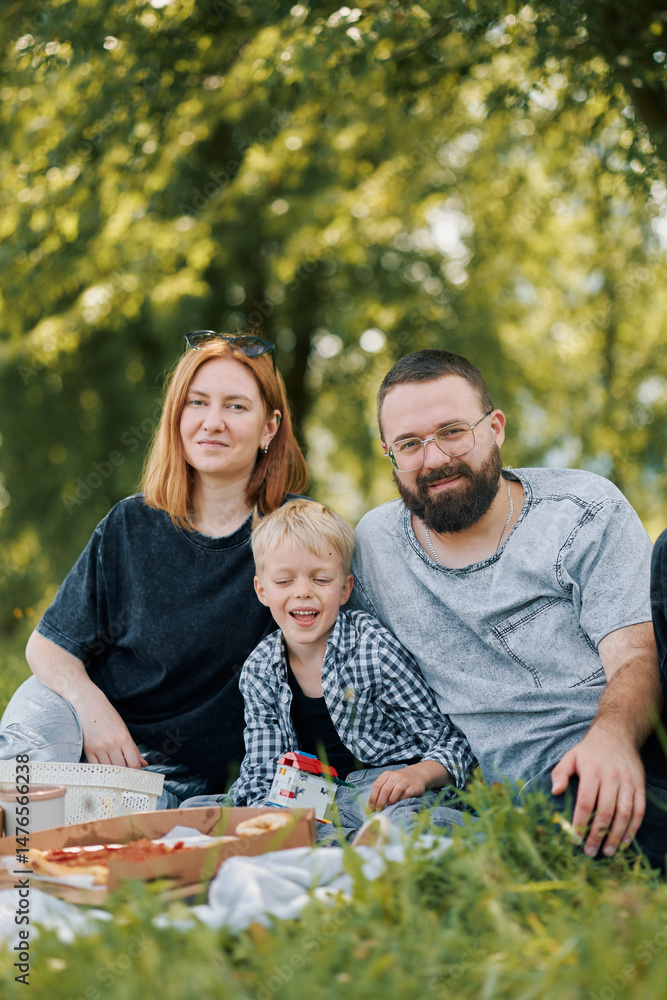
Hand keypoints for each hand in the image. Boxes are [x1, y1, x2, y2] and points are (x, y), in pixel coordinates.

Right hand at [74, 689, 146, 768]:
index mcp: (124, 738)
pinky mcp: (88, 750)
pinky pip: (96, 767)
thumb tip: (144, 763)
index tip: (137, 776)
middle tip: (127, 777)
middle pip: (121, 769)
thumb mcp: (124, 730)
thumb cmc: (109, 716)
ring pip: (109, 770)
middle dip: (125, 775)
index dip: (137, 772)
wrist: (89, 704)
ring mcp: (99, 748)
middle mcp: (112, 744)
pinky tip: (105, 771)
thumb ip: (134, 748)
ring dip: (113, 774)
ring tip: (116, 775)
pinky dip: (101, 771)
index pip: (134, 763)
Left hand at [368, 760, 448, 810]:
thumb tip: (368, 809)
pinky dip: (402, 799)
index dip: (373, 797)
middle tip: (379, 810)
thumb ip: (378, 794)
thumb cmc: (398, 782)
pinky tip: (399, 802)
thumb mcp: (387, 783)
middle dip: (380, 802)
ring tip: (390, 804)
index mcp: (386, 775)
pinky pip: (407, 793)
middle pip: (385, 789)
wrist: (416, 775)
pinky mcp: (414, 786)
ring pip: (396, 790)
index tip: (371, 807)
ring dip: (391, 800)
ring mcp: (405, 781)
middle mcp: (395, 776)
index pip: (377, 785)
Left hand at [550, 725, 645, 856]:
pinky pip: (639, 810)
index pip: (585, 802)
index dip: (580, 823)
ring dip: (616, 836)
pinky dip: (633, 827)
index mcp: (592, 771)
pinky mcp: (639, 785)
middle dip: (597, 835)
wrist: (617, 734)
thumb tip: (555, 792)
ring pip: (624, 813)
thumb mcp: (571, 756)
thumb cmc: (590, 750)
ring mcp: (627, 782)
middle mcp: (611, 777)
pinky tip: (625, 841)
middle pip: (605, 811)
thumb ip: (560, 773)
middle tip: (590, 851)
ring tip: (608, 852)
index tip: (574, 839)